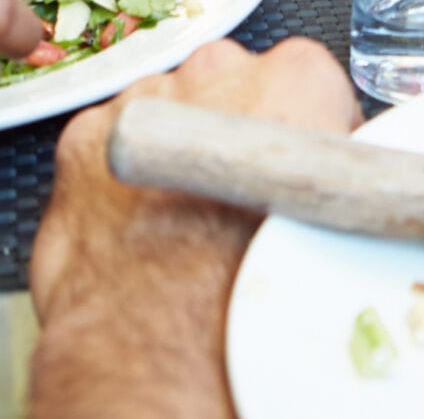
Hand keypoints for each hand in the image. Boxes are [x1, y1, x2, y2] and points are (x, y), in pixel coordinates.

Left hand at [27, 40, 359, 416]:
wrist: (160, 351)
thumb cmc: (249, 292)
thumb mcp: (337, 222)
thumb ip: (329, 172)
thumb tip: (335, 176)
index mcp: (295, 81)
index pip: (311, 84)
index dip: (306, 135)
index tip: (298, 170)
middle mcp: (219, 73)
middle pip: (235, 86)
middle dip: (236, 129)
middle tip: (239, 200)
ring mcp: (146, 99)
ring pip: (168, 109)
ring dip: (177, 149)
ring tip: (185, 221)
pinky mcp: (85, 137)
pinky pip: (110, 142)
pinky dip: (120, 175)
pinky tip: (138, 224)